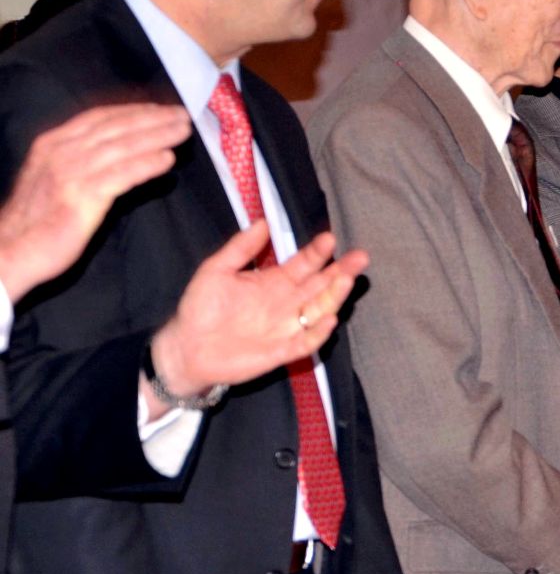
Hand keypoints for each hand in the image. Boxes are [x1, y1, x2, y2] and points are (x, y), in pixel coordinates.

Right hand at [0, 104, 190, 299]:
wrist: (10, 250)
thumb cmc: (36, 217)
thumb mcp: (52, 175)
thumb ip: (79, 157)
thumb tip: (118, 147)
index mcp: (53, 143)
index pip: (100, 117)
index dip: (133, 111)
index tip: (160, 108)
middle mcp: (61, 153)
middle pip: (116, 128)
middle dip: (152, 119)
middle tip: (182, 115)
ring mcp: (70, 174)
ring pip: (122, 147)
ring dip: (157, 136)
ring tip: (182, 132)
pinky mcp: (80, 199)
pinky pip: (121, 175)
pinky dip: (146, 165)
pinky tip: (168, 160)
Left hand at [145, 225, 365, 406]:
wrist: (186, 348)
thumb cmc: (200, 308)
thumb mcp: (215, 271)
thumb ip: (240, 248)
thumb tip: (263, 221)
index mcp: (275, 281)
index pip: (305, 263)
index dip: (317, 252)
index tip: (329, 239)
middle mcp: (288, 302)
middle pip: (322, 284)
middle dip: (342, 270)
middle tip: (360, 257)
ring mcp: (287, 326)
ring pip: (320, 309)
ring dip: (335, 296)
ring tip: (347, 280)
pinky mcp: (282, 351)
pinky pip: (306, 341)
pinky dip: (319, 332)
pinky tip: (329, 318)